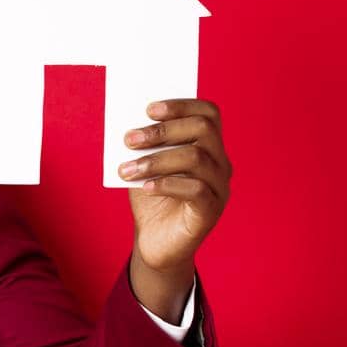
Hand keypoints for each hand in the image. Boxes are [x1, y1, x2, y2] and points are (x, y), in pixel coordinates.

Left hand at [118, 98, 231, 315]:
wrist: (154, 241)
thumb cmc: (150, 198)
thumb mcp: (144, 165)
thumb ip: (143, 145)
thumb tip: (130, 122)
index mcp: (207, 145)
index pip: (208, 113)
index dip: (181, 105)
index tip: (148, 109)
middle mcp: (220, 162)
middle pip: (203, 130)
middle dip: (163, 130)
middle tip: (129, 139)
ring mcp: (220, 186)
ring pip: (196, 158)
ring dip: (156, 160)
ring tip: (126, 170)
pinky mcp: (212, 210)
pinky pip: (196, 190)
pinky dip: (167, 184)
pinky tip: (145, 186)